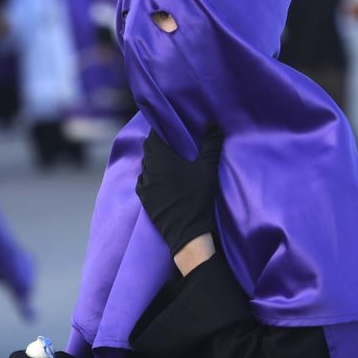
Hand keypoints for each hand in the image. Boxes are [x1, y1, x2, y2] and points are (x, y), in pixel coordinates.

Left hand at [137, 126, 223, 255]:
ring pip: (145, 164)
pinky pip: (142, 181)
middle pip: (148, 148)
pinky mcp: (144, 198)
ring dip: (153, 159)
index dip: (160, 128)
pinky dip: (149, 176)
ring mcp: (145, 185)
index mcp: (161, 158)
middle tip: (171, 141)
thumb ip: (211, 145)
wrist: (187, 232)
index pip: (154, 135)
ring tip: (167, 159)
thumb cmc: (198, 198)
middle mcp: (149, 169)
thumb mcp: (208, 169)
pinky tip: (158, 178)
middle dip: (157, 142)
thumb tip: (214, 124)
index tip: (169, 126)